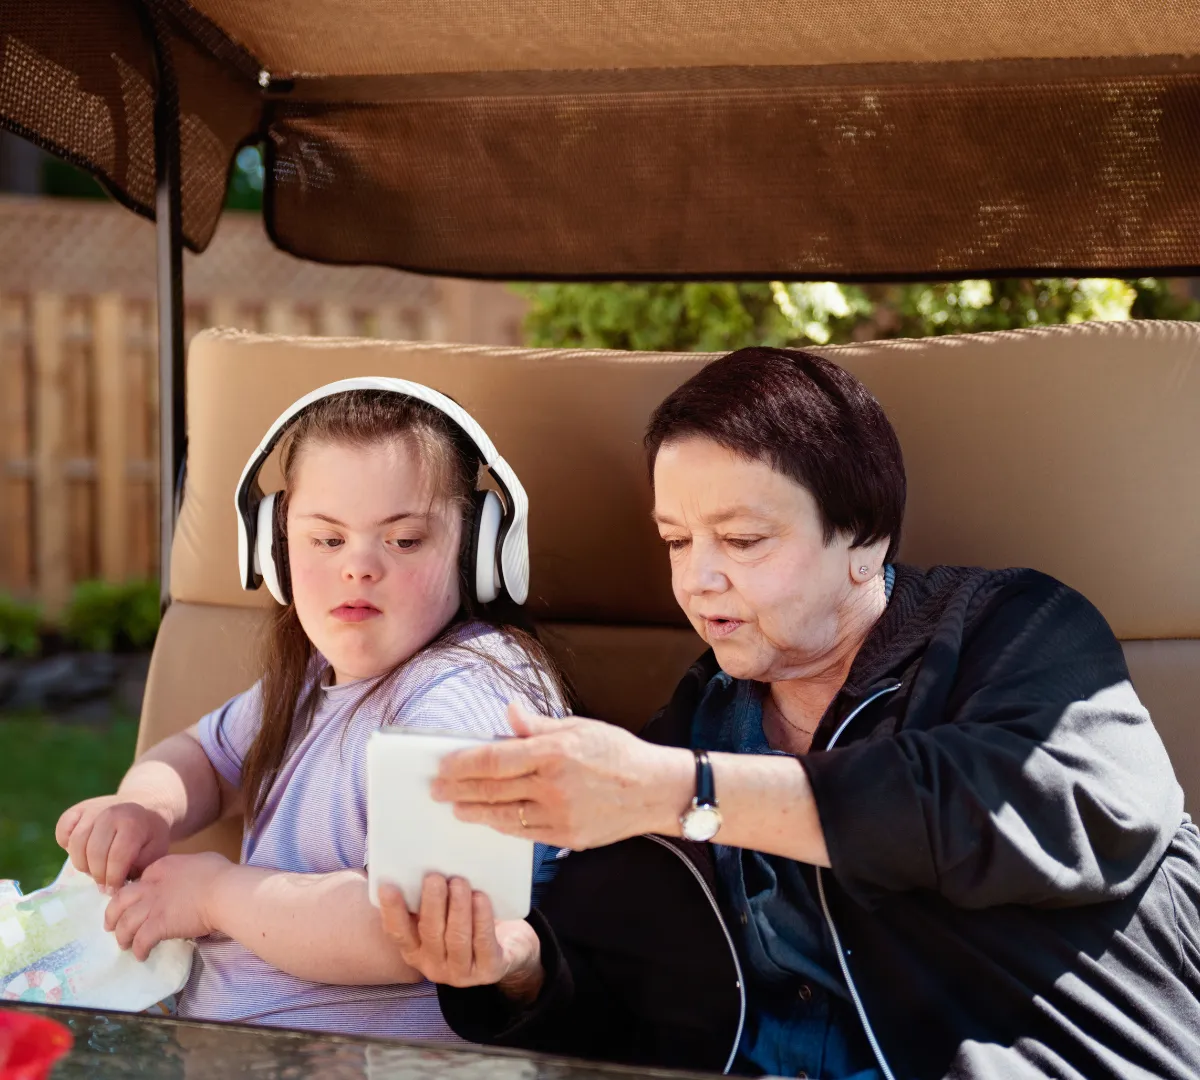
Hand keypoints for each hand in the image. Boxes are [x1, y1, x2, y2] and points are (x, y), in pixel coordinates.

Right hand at [55, 796, 170, 892]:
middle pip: (94, 853)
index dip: (113, 879)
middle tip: (104, 883)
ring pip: (76, 844)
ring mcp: (92, 809)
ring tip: (95, 869)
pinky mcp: (78, 809)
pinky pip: (63, 829)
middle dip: (98, 875)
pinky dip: (67, 844)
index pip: (116, 857)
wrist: (146, 808)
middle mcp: (110, 813)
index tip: (115, 889)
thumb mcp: (155, 851)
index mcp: (133, 823)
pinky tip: (82, 851)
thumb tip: (117, 886)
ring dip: (83, 863)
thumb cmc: (150, 835)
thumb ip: (139, 868)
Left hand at [104, 852, 230, 960]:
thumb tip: (189, 876)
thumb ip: (185, 868)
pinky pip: (141, 941)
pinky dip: (139, 950)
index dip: (133, 895)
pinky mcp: (157, 926)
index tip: (134, 904)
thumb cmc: (219, 874)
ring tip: (125, 945)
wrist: (223, 892)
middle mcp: (150, 887)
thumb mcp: (199, 861)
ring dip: (122, 936)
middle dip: (112, 915)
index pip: (137, 881)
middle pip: (120, 902)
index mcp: (160, 868)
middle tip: (111, 926)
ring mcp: (151, 907)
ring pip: (125, 924)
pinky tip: (142, 955)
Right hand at [379, 875, 543, 1001]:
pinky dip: (481, 918)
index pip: (398, 933)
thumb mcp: (446, 912)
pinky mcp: (488, 970)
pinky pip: (484, 943)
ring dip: (457, 908)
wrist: (510, 946)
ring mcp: (461, 972)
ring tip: (459, 882)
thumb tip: (418, 865)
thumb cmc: (469, 921)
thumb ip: (431, 898)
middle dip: (432, 903)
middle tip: (434, 877)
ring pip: (456, 938)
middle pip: (430, 933)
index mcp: (416, 950)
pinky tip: (481, 898)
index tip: (388, 886)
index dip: (392, 911)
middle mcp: (434, 966)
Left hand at [430, 704, 691, 850]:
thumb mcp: (578, 727)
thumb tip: (508, 712)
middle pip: (491, 789)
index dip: (462, 764)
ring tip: (455, 807)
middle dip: (458, 789)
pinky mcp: (566, 835)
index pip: (493, 759)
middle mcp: (552, 785)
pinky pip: (523, 832)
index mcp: (553, 752)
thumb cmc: (617, 752)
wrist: (655, 790)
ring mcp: (558, 814)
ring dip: (474, 811)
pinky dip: (501, 825)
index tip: (442, 766)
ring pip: (502, 815)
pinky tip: (489, 819)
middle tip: (436, 790)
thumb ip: (538, 725)